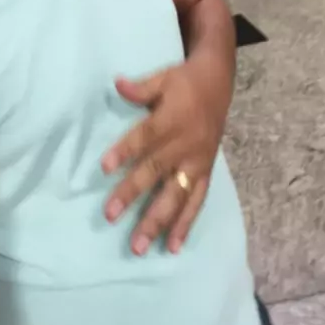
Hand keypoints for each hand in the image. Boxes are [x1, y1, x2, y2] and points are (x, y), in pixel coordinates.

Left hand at [101, 59, 228, 255]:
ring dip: (158, 221)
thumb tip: (116, 83)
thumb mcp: (162, 77)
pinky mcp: (205, 173)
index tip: (104, 168)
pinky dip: (185, 225)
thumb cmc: (184, 82)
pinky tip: (172, 246)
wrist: (219, 86)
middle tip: (110, 215)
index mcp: (171, 119)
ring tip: (139, 246)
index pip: (145, 137)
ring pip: (176, 195)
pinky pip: (196, 202)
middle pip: (156, 171)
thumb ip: (140, 87)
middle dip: (132, 193)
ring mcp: (196, 162)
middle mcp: (184, 145)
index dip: (125, 151)